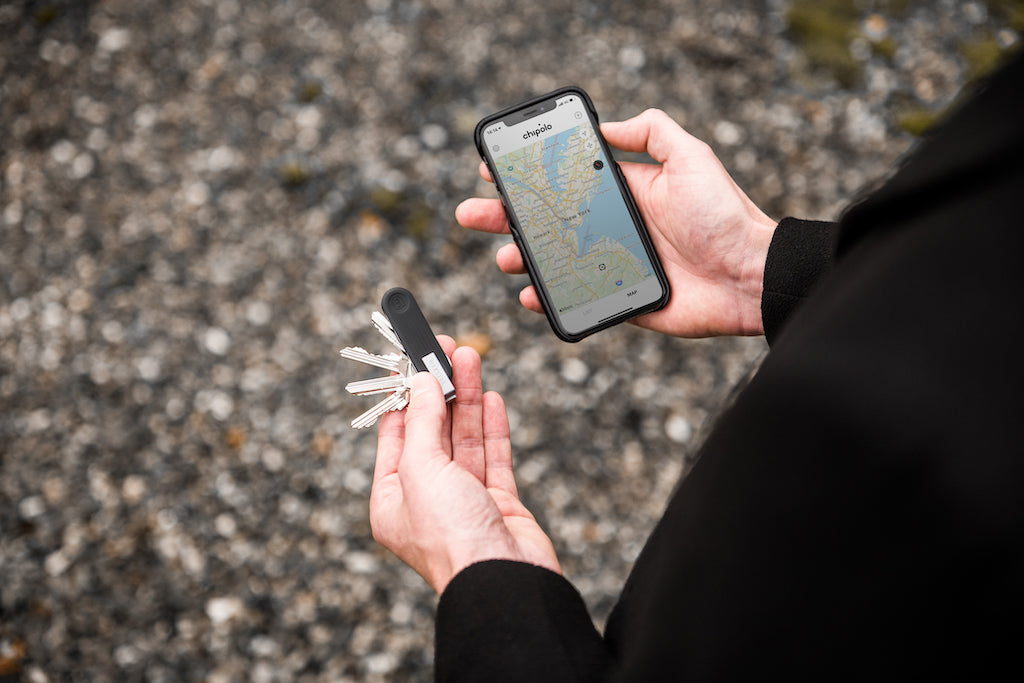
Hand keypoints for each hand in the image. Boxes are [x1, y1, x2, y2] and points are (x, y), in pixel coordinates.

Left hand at [369, 338, 560, 593]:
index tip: (411, 360)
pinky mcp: (499, 504)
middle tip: (445, 350)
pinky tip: (492, 398)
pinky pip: (493, 457)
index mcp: (393, 500)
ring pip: (464, 439)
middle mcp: (427, 500)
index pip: (396, 435)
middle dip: (440, 389)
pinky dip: (492, 427)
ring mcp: (465, 502)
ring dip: (467, 398)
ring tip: (470, 359)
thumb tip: (422, 384)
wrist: (503, 581)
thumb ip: (423, 423)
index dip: (405, 395)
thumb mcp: (421, 470)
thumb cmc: (452, 538)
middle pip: (433, 432)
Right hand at [456, 108, 776, 337]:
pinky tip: (531, 296)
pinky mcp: (619, 299)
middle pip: (547, 221)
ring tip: (505, 256)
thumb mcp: (690, 157)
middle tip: (471, 213)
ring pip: (553, 261)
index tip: (494, 171)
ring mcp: (611, 265)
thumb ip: (651, 132)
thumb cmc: (724, 215)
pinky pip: (575, 300)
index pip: (564, 182)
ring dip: (522, 257)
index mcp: (623, 193)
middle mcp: (611, 227)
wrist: (749, 276)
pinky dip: (548, 299)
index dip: (528, 177)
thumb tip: (608, 124)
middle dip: (506, 216)